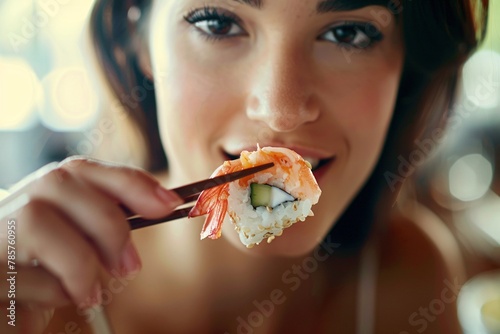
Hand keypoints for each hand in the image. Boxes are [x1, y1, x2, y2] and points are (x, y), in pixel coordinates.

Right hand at [0, 157, 181, 332]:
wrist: (6, 309)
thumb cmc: (48, 277)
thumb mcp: (81, 244)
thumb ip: (106, 220)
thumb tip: (162, 203)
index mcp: (38, 195)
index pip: (81, 168)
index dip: (128, 181)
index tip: (168, 203)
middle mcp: (9, 204)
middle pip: (60, 182)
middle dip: (108, 224)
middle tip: (129, 267)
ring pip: (34, 220)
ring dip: (78, 260)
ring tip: (91, 293)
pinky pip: (18, 272)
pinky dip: (52, 291)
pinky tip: (58, 300)